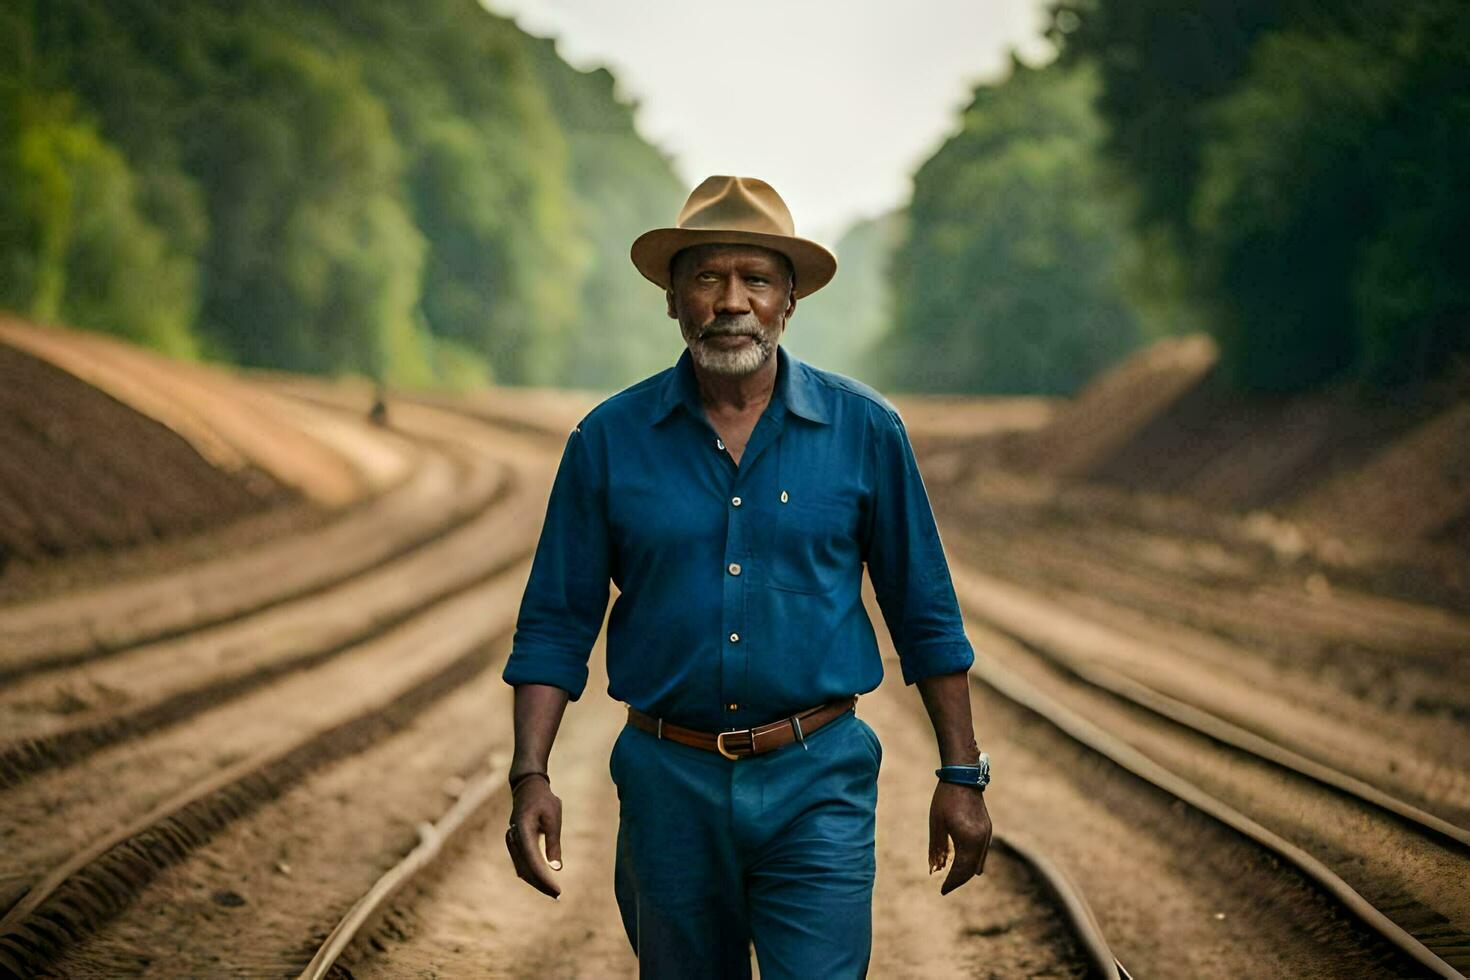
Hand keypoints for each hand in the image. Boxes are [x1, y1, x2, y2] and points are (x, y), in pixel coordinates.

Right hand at [505, 775, 562, 898]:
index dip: (544, 879)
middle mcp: (513, 838)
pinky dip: (531, 873)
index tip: (557, 890)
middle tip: (558, 895)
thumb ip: (553, 843)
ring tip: (552, 891)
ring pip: (521, 868)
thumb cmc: (543, 800)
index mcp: (523, 830)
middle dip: (541, 884)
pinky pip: (521, 862)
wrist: (527, 786)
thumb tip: (556, 869)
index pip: (533, 861)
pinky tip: (542, 880)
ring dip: (535, 881)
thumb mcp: (553, 818)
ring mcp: (511, 840)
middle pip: (525, 869)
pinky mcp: (514, 842)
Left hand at [928, 781, 991, 894]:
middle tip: (946, 888)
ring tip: (954, 879)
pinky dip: (973, 861)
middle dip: (959, 880)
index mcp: (968, 840)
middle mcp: (981, 840)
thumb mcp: (936, 824)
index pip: (961, 870)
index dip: (952, 883)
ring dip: (967, 871)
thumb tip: (934, 870)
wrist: (964, 776)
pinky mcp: (987, 828)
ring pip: (979, 861)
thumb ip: (937, 848)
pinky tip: (968, 865)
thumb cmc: (946, 798)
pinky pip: (982, 851)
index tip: (942, 891)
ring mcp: (987, 834)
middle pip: (971, 869)